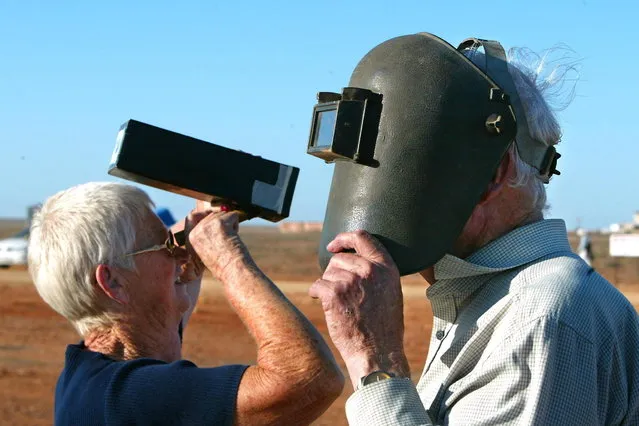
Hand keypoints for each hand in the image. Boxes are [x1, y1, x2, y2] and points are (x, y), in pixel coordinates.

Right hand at [187, 211, 251, 280]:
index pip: (194, 216)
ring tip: (229, 240)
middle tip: (226, 239)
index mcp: (191, 237)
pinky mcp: (220, 223)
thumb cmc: (223, 264)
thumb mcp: (206, 249)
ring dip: (230, 224)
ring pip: (223, 214)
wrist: (231, 271)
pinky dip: (237, 224)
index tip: (216, 220)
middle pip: (212, 214)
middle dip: (222, 222)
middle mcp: (197, 230)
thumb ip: (206, 234)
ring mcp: (208, 225)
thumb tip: (213, 216)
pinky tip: (234, 237)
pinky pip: (233, 215)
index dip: (207, 216)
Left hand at [308, 230, 408, 387]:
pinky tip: (326, 307)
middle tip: (342, 294)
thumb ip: (376, 272)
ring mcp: (351, 281)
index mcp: (386, 267)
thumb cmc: (383, 327)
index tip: (333, 245)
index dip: (344, 238)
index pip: (362, 237)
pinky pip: (317, 285)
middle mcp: (369, 270)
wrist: (377, 353)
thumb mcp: (390, 292)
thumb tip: (353, 258)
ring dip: (328, 286)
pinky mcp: (334, 293)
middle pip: (339, 258)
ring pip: (327, 272)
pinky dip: (316, 295)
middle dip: (335, 273)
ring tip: (341, 305)